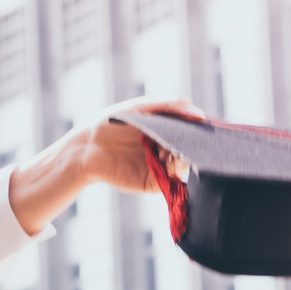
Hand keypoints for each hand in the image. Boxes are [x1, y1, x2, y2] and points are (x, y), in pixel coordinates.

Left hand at [76, 96, 207, 194]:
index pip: (193, 133)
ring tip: (175, 150)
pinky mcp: (151, 183)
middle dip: (193, 147)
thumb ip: (170, 106)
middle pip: (191, 152)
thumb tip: (198, 113)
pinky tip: (170, 162)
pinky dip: (174, 174)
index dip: (200, 131)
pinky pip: (170, 182)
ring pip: (183, 167)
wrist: (87, 145)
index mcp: (168, 131)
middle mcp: (167, 150)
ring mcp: (160, 167)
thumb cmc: (114, 121)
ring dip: (183, 159)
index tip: (202, 125)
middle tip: (189, 140)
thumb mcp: (142, 107)